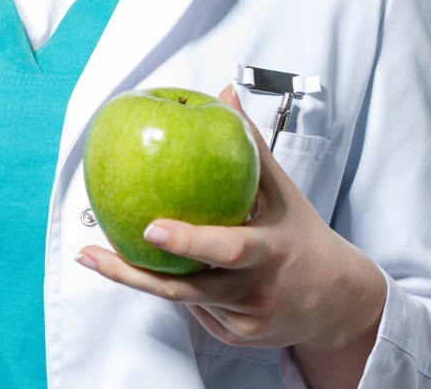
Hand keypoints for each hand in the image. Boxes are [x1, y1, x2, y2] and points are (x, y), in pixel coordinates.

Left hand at [76, 86, 385, 388]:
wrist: (340, 304)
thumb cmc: (303, 237)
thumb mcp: (283, 191)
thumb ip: (250, 145)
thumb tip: (224, 94)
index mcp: (269, 252)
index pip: (226, 248)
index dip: (188, 241)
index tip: (150, 227)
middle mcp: (256, 291)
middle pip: (185, 289)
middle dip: (132, 274)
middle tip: (90, 252)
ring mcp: (243, 320)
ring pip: (182, 298)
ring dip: (142, 276)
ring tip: (97, 253)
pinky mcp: (232, 336)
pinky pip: (192, 310)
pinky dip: (172, 286)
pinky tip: (147, 267)